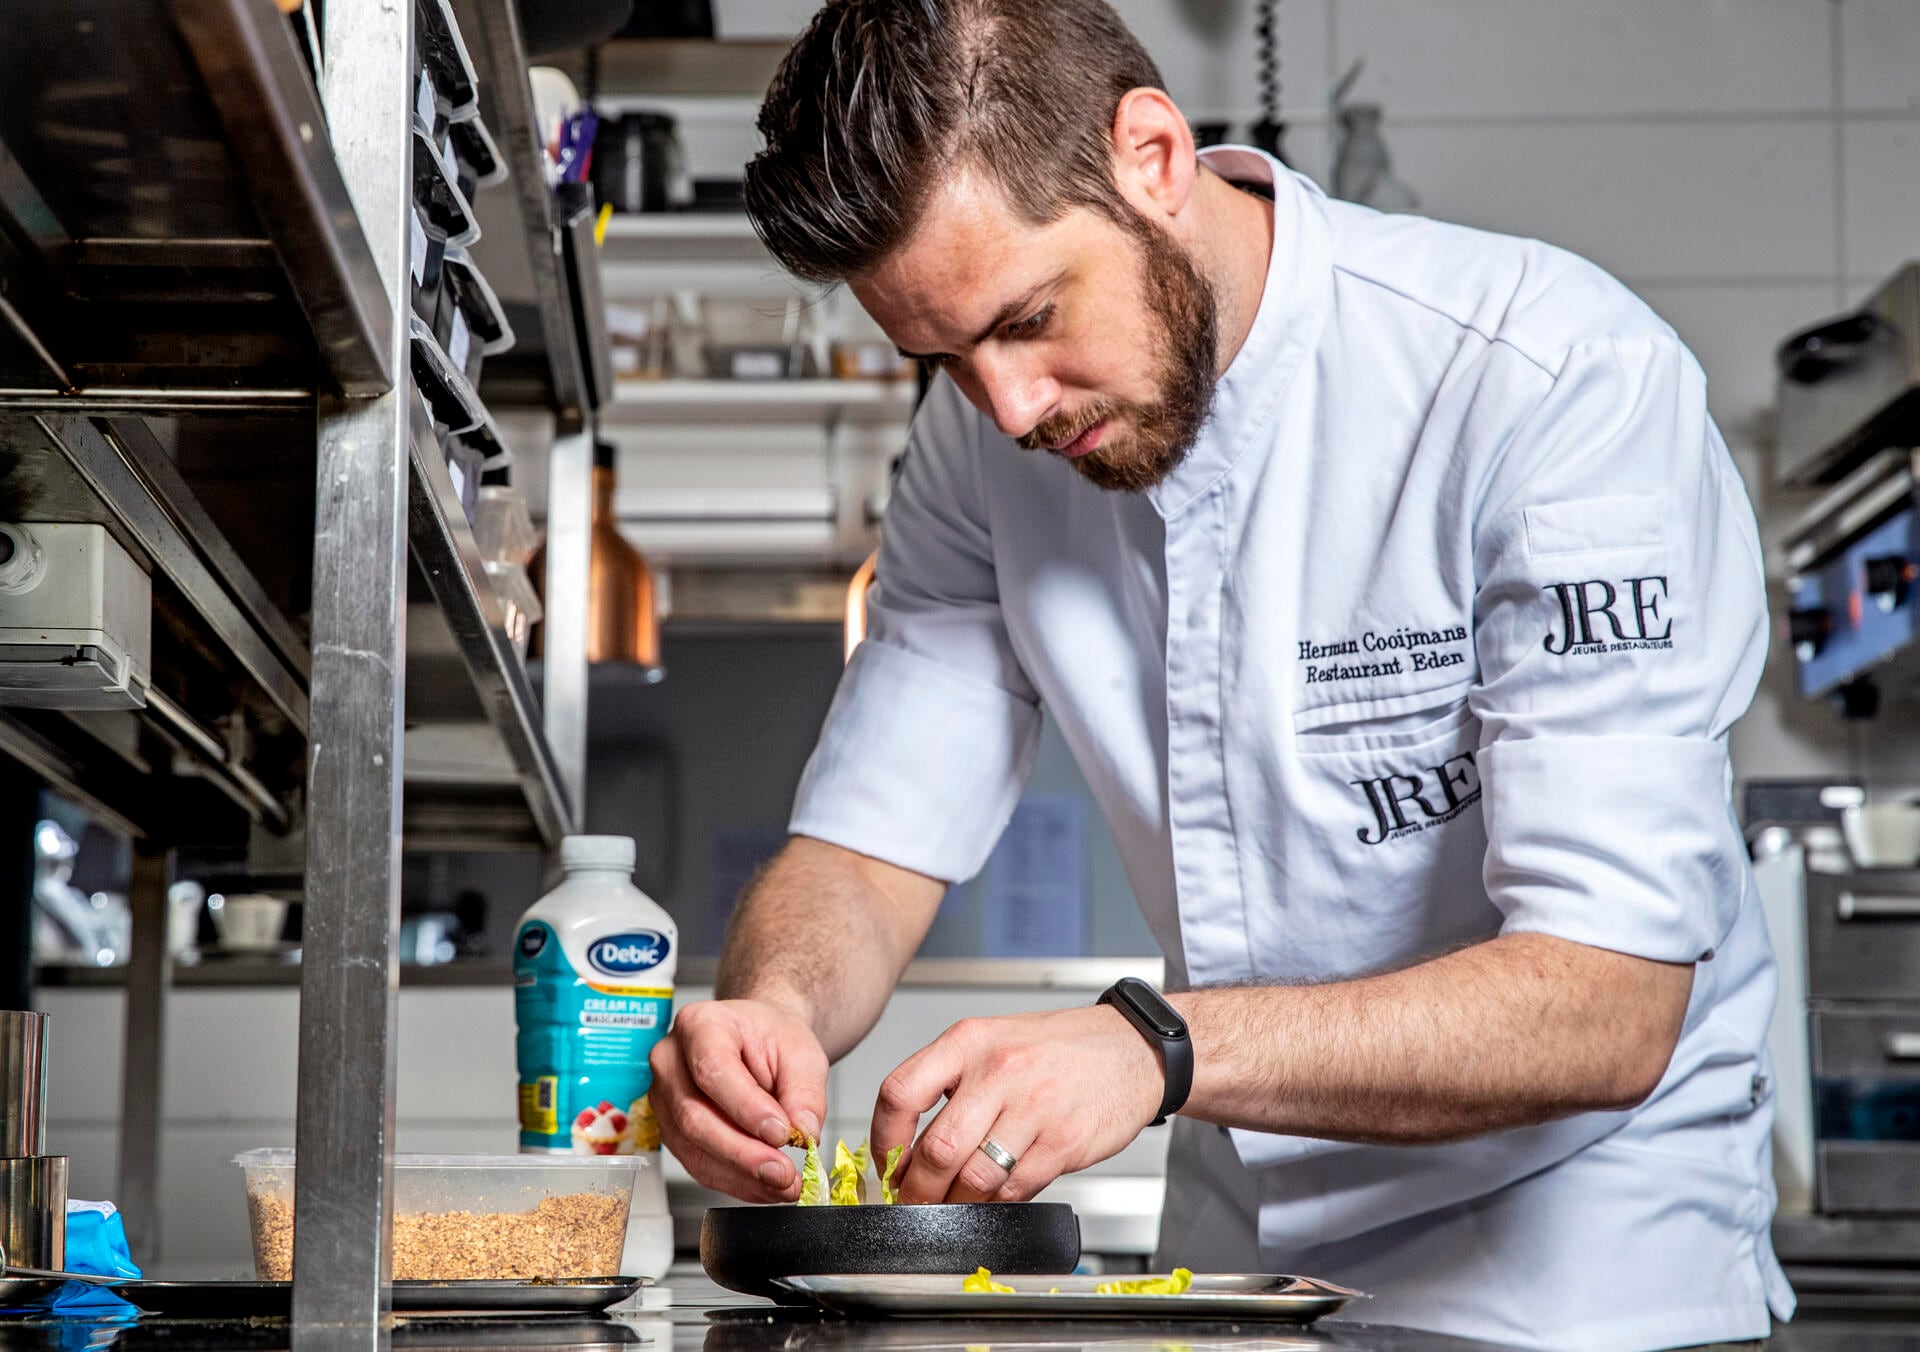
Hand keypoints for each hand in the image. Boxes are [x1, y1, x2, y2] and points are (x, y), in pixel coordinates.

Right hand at [649, 999, 827, 1203]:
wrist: (758, 1041)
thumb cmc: (773, 1038)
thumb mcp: (802, 1053)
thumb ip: (806, 1092)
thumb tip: (804, 1134)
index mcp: (700, 1024)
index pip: (713, 1069)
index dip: (746, 1107)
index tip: (782, 1133)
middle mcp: (670, 1060)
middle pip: (695, 1116)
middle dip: (743, 1152)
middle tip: (783, 1172)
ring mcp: (664, 1098)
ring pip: (694, 1148)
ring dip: (740, 1175)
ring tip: (782, 1185)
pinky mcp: (671, 1131)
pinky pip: (697, 1165)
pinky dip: (735, 1181)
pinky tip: (764, 1186)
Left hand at [871, 1005, 1162, 1203]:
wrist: (1132, 1049)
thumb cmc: (1059, 1049)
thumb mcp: (994, 1041)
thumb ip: (949, 1083)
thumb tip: (906, 1144)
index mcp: (969, 1041)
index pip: (900, 1093)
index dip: (884, 1139)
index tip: (887, 1163)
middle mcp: (998, 1070)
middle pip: (936, 1149)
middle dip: (917, 1190)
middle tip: (913, 1201)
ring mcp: (1033, 1107)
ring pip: (973, 1179)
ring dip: (956, 1203)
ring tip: (954, 1203)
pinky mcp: (1063, 1142)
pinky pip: (1015, 1189)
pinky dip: (997, 1202)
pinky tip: (995, 1194)